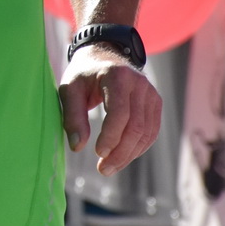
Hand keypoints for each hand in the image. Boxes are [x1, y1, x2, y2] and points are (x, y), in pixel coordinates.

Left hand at [59, 46, 163, 173]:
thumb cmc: (83, 75)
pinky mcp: (155, 103)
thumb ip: (72, 117)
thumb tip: (77, 146)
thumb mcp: (69, 90)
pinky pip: (151, 131)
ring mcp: (150, 93)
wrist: (103, 56)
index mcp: (116, 76)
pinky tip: (122, 156)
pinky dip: (138, 148)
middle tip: (103, 169)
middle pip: (136, 126)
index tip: (97, 153)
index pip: (119, 112)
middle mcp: (138, 83)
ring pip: (146, 132)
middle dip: (120, 152)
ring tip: (109, 167)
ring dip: (129, 155)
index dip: (111, 137)